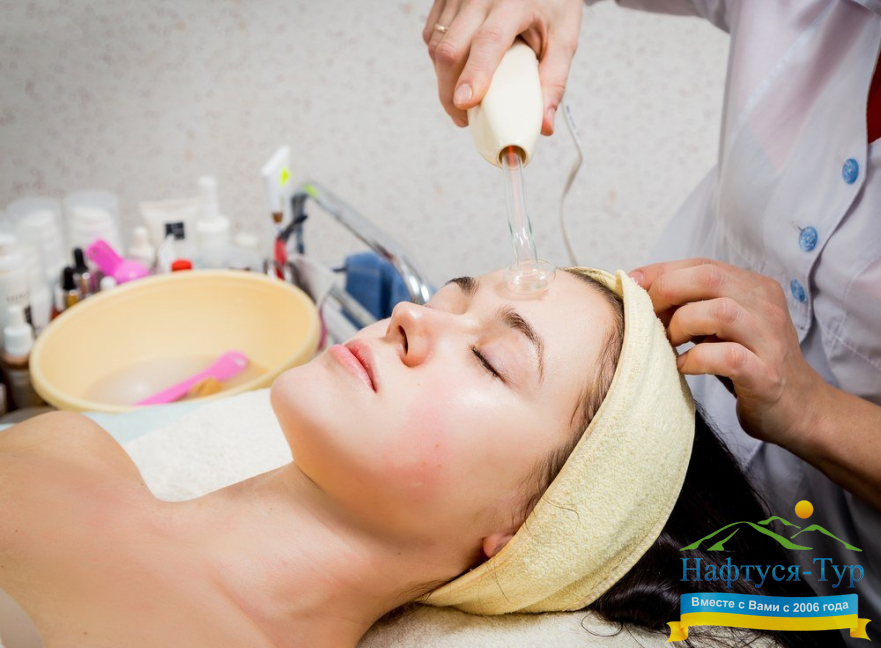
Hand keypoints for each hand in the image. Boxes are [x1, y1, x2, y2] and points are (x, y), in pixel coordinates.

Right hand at [422, 0, 582, 133]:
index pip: (487, 42)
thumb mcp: (563, 39)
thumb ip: (554, 81)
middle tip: (464, 117)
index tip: (465, 103)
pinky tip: (458, 70)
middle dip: (450, 92)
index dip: (473, 75)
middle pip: (450, 50)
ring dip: (445, 79)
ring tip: (464, 97)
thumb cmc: (551, 3)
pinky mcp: (445, 1)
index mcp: (513, 4)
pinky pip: (433, 37)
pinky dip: (441, 62)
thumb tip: (545, 125)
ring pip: (437, 47)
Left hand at [628, 258, 829, 449]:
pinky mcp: (766, 374)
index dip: (662, 272)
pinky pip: (728, 356)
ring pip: (721, 311)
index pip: (703, 265)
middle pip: (710, 278)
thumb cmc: (748, 365)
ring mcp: (769, 340)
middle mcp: (766, 307)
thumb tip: (642, 292)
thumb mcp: (721, 328)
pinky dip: (696, 359)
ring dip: (682, 324)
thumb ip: (693, 306)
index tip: (634, 285)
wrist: (799, 409)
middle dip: (668, 291)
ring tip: (670, 342)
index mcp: (755, 289)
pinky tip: (683, 366)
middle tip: (648, 316)